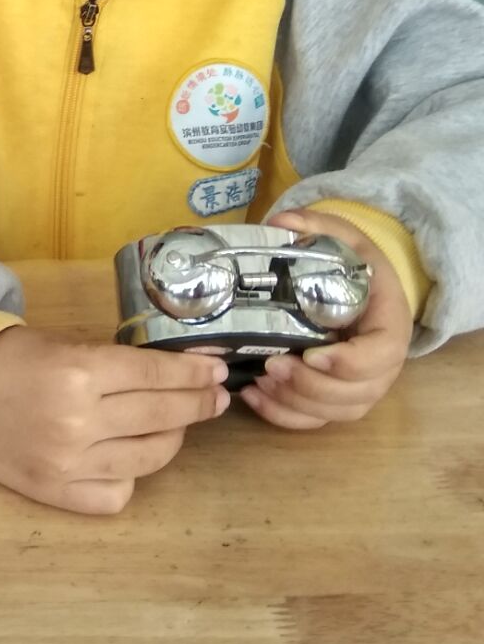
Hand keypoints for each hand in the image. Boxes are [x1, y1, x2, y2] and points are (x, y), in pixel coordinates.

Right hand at [0, 324, 229, 515]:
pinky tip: (131, 460)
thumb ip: (117, 364)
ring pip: (148, 459)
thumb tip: (178, 373)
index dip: (192, 373)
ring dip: (172, 440)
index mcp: (77, 371)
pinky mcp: (55, 492)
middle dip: (197, 404)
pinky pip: (117, 495)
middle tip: (215, 397)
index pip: (155, 374)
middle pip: (160, 416)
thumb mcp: (65, 344)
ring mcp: (68, 462)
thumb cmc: (13, 358)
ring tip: (176, 427)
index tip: (216, 371)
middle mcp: (77, 420)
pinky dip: (131, 478)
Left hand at [241, 209, 412, 429]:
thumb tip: (280, 222)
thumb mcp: (342, 236)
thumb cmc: (354, 264)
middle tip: (272, 366)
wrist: (360, 286)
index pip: (381, 356)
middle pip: (357, 394)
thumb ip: (316, 225)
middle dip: (311, 386)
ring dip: (295, 403)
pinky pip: (316, 421)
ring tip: (259, 381)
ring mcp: (360, 386)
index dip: (348, 363)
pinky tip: (254, 398)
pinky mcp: (336, 398)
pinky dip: (285, 416)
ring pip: (335, 412)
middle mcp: (381, 365)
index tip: (312, 354)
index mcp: (389, 325)